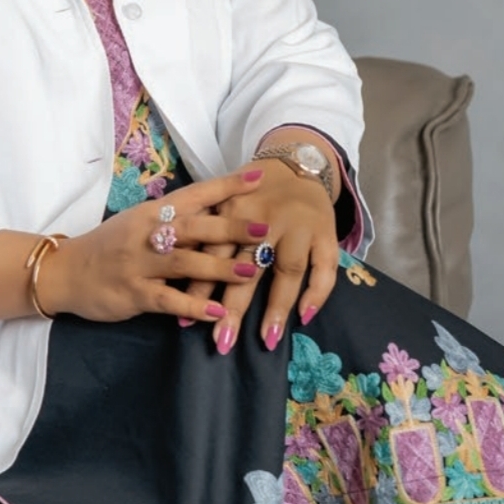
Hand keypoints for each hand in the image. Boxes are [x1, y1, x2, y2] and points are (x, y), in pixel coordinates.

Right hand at [37, 168, 269, 324]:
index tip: (258, 177)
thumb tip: (217, 208)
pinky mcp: (133, 294)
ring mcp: (139, 264)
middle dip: (231, 228)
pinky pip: (168, 300)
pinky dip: (194, 307)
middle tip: (264, 227)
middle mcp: (147, 233)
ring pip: (185, 264)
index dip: (225, 186)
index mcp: (151, 212)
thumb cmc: (110, 245)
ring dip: (221, 268)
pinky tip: (218, 313)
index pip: (194, 194)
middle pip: (194, 228)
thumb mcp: (139, 222)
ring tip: (252, 271)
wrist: (65, 271)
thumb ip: (173, 218)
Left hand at [186, 160, 339, 353]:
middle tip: (221, 341)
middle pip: (248, 266)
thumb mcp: (223, 201)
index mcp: (234, 208)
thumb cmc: (252, 190)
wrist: (297, 162)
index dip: (199, 285)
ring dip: (276, 306)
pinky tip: (305, 317)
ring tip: (266, 340)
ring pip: (287, 269)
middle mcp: (267, 218)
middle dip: (235, 306)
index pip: (213, 252)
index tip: (183, 319)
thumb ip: (204, 232)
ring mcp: (299, 226)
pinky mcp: (326, 233)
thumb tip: (177, 274)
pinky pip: (325, 267)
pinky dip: (317, 292)